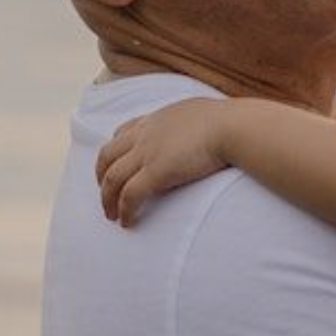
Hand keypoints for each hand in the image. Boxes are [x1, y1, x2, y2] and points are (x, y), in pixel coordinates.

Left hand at [95, 98, 234, 226]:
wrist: (233, 127)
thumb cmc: (230, 122)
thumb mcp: (203, 114)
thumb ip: (193, 123)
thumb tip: (205, 130)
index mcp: (156, 119)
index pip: (123, 132)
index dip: (114, 151)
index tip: (114, 165)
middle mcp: (145, 134)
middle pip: (108, 155)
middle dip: (101, 177)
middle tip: (105, 194)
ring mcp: (148, 153)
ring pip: (113, 178)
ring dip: (107, 199)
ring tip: (111, 216)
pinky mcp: (156, 172)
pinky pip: (129, 195)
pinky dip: (124, 210)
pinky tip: (127, 222)